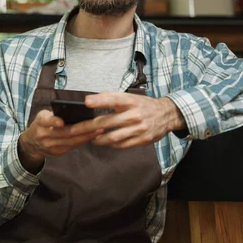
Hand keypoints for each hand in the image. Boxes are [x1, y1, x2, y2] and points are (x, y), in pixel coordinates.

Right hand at [18, 109, 103, 172]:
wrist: (31, 144)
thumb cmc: (41, 125)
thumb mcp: (43, 116)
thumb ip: (55, 114)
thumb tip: (76, 111)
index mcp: (40, 122)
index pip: (46, 121)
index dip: (54, 121)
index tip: (62, 121)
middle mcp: (44, 135)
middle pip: (65, 132)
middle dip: (82, 129)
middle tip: (96, 124)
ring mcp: (50, 146)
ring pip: (71, 141)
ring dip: (86, 136)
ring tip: (99, 130)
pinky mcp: (57, 153)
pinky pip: (72, 146)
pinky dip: (82, 141)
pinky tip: (92, 136)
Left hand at [70, 93, 185, 148]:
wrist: (167, 115)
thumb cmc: (144, 105)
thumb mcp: (131, 97)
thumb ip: (113, 98)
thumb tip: (91, 100)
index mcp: (132, 101)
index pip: (114, 99)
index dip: (100, 100)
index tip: (86, 102)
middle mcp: (135, 114)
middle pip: (108, 122)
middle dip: (88, 127)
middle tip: (74, 130)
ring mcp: (139, 128)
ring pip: (113, 137)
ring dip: (98, 139)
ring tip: (89, 138)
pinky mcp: (142, 139)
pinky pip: (122, 144)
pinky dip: (111, 144)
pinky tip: (104, 142)